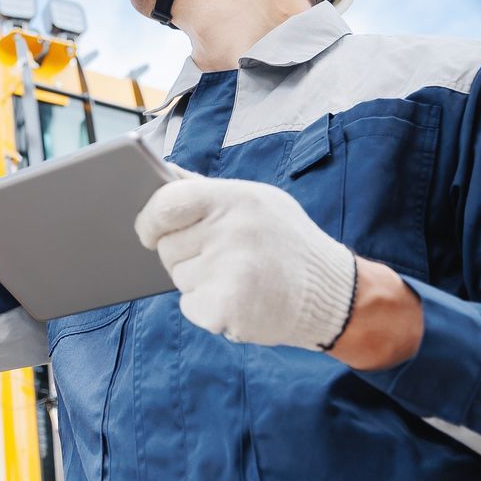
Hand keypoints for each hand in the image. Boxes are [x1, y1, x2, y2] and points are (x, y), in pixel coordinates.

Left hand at [135, 176, 357, 350]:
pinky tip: (238, 298)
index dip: (150, 218)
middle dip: (183, 253)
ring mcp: (228, 270)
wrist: (333, 294)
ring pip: (178, 276)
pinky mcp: (226, 306)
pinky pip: (189, 305)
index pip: (166, 202)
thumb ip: (207, 188)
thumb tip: (162, 174)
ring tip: (238, 276)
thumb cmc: (286, 243)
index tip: (147, 230)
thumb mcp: (256, 200)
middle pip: (166, 245)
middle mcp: (231, 231)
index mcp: (236, 198)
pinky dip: (206, 307)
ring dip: (197, 281)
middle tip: (220, 256)